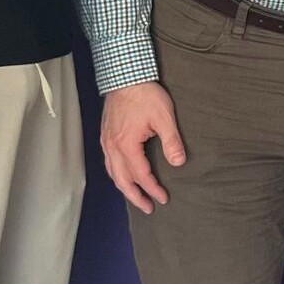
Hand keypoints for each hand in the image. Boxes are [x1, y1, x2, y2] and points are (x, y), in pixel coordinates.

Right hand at [100, 81, 186, 214]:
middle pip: (122, 180)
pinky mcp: (105, 135)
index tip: (163, 199)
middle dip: (135, 196)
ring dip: (125, 187)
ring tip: (136, 196)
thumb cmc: (145, 95)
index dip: (152, 189)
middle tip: (149, 208)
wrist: (124, 76)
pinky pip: (109, 162)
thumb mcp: (164, 117)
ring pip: (113, 173)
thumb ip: (172, 141)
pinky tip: (124, 175)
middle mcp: (112, 147)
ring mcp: (106, 142)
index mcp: (126, 145)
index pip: (141, 175)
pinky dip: (117, 174)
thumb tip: (178, 163)